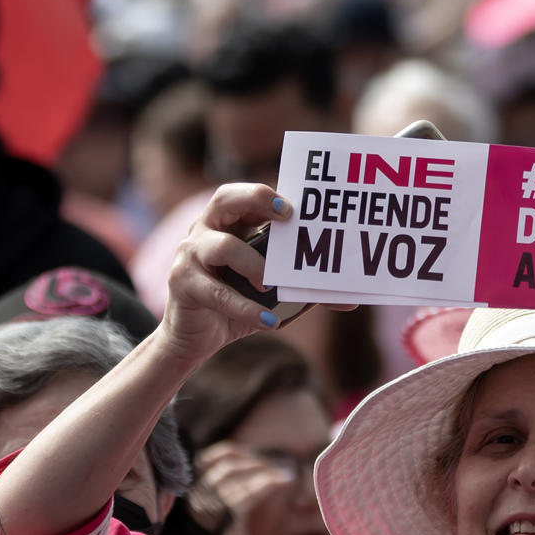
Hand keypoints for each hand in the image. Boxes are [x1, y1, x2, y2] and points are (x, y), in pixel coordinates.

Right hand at [160, 184, 289, 364]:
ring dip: (253, 263)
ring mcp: (191, 255)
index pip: (247, 196)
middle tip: (286, 217)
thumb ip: (304, 289)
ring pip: (222, 246)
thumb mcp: (273, 293)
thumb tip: (350, 303)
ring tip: (272, 284)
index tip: (295, 207)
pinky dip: (246, 308)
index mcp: (228, 223)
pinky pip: (218, 293)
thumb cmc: (236, 304)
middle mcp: (205, 230)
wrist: (194, 339)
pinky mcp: (183, 284)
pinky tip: (269, 321)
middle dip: (256, 199)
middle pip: (224, 198)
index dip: (269, 195)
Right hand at [187, 441, 296, 534]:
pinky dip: (269, 482)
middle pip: (226, 463)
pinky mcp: (227, 519)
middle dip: (253, 461)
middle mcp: (194, 497)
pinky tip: (284, 482)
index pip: (210, 459)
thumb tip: (243, 478)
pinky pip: (251, 492)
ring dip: (264, 470)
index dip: (236, 455)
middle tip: (274, 466)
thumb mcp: (216, 523)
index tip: (256, 459)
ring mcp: (209, 506)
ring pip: (240, 474)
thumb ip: (221, 500)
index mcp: (187, 495)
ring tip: (283, 475)